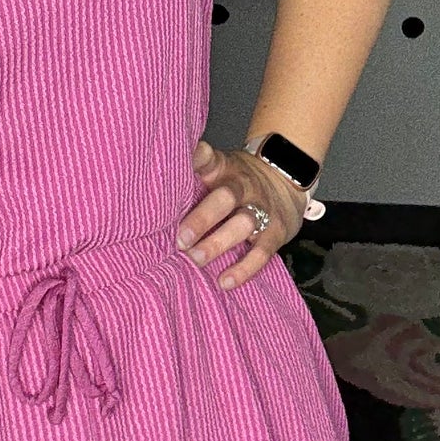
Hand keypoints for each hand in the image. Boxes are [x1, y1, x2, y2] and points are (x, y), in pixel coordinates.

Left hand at [175, 138, 309, 291]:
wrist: (288, 176)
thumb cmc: (238, 179)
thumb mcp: (219, 167)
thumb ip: (193, 173)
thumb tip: (152, 180)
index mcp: (224, 168)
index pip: (208, 159)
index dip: (195, 159)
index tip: (179, 167)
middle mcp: (243, 185)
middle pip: (225, 198)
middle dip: (202, 218)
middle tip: (180, 239)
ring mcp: (262, 208)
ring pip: (243, 224)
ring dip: (218, 243)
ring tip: (195, 259)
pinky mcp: (277, 232)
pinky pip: (261, 252)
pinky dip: (244, 269)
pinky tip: (224, 281)